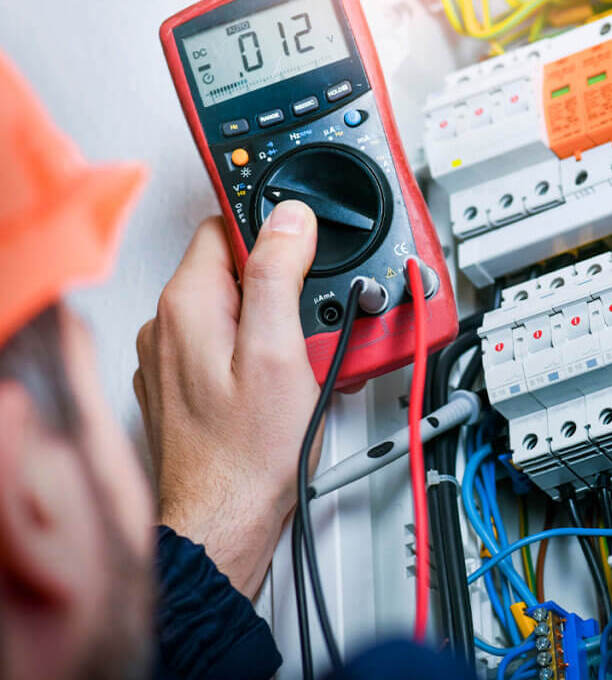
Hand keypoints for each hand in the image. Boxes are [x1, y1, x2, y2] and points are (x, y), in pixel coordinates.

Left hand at [135, 201, 320, 597]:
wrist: (224, 522)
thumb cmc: (247, 454)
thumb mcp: (279, 353)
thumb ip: (279, 275)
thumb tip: (289, 219)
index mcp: (188, 304)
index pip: (227, 225)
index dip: (275, 234)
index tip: (306, 257)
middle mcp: (168, 325)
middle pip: (235, 270)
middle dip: (282, 287)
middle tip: (313, 325)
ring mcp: (172, 358)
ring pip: (235, 310)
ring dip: (275, 323)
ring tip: (304, 362)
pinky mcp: (184, 386)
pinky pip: (226, 346)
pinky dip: (258, 353)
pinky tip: (283, 383)